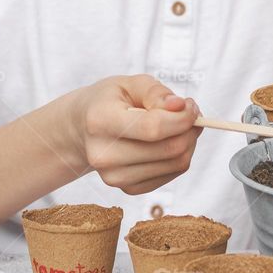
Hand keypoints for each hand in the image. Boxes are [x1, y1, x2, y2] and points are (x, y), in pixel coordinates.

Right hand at [66, 74, 202, 194]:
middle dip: (190, 129)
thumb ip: (155, 92)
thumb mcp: (128, 84)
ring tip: (179, 125)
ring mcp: (114, 177)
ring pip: (176, 164)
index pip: (152, 128)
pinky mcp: (127, 189)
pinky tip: (168, 141)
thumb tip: (180, 106)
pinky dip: (179, 156)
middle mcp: (104, 155)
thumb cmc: (108, 102)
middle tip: (191, 113)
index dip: (181, 117)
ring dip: (189, 142)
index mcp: (100, 121)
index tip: (190, 105)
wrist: (81, 129)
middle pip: (168, 149)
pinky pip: (172, 175)